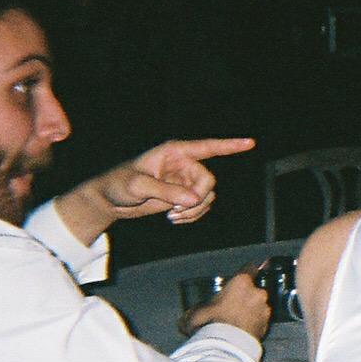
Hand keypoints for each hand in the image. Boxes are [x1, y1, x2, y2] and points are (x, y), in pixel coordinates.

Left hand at [57, 137, 255, 244]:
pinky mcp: (183, 196)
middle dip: (197, 198)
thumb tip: (193, 199)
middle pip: (208, 181)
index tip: (250, 143)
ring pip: (207, 196)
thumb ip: (165, 191)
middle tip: (178, 211)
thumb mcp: (137, 186)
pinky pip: (201, 206)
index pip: (207, 147)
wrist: (110, 201)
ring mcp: (185, 181)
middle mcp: (184, 165)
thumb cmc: (118, 185)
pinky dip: (192, 216)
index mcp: (174, 152)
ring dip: (194, 211)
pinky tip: (175, 219)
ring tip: (173, 217)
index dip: (230, 145)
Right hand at [179, 265, 271, 342]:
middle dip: (246, 297)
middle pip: (254, 291)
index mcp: (241, 283)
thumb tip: (185, 320)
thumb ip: (195, 312)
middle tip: (233, 308)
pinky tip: (242, 332)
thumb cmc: (211, 323)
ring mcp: (265, 310)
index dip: (245, 273)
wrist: (226, 346)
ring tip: (237, 323)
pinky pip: (261, 322)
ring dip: (251, 312)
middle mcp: (257, 293)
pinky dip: (254, 325)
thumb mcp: (195, 314)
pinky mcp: (267, 326)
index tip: (241, 279)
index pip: (249, 269)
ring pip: (259, 307)